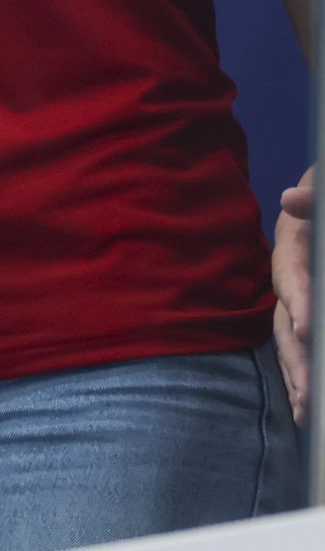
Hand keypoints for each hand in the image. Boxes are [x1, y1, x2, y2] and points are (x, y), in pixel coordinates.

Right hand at [271, 165, 312, 424]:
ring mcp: (300, 299)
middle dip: (296, 358)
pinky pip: (300, 348)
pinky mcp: (308, 317)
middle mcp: (291, 277)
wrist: (319, 206)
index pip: (292, 277)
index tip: (306, 327)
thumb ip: (313, 200)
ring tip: (306, 412)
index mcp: (294, 245)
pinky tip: (307, 407)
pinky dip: (301, 376)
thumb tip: (288, 200)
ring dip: (297, 377)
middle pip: (284, 322)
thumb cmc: (320, 200)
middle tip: (308, 395)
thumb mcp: (321, 193)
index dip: (298, 303)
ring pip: (289, 343)